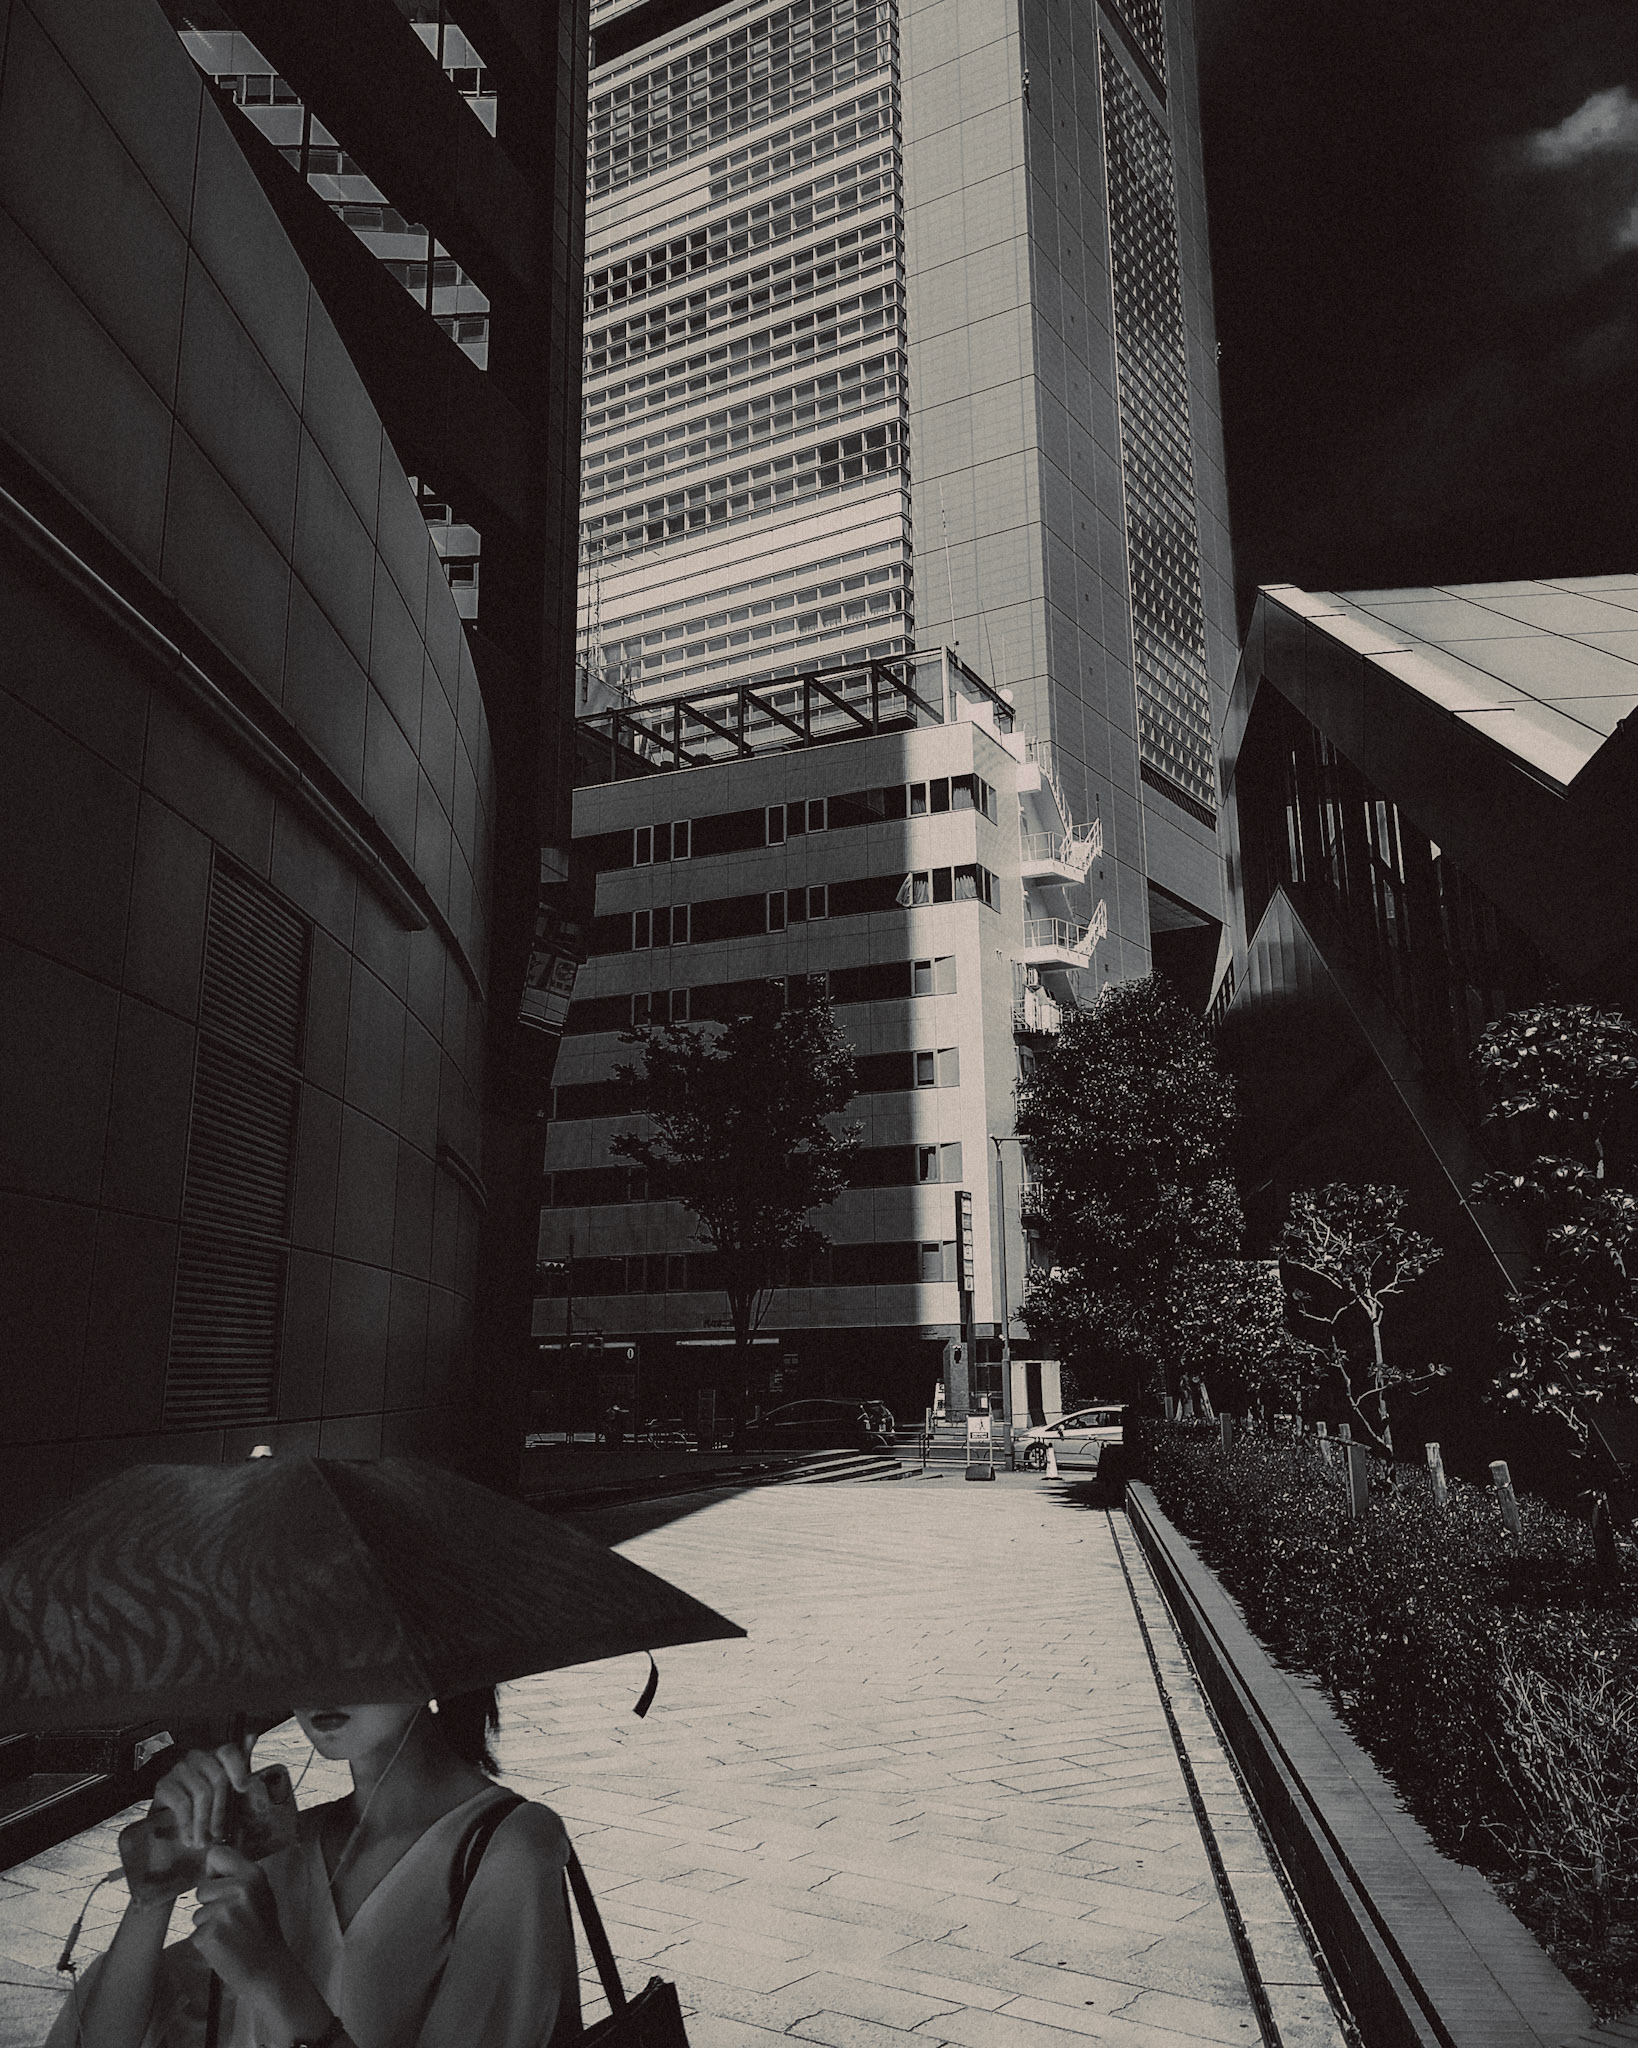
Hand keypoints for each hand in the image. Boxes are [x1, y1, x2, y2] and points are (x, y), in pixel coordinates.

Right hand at [120, 1742, 252, 1904]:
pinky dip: (188, 1825)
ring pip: (201, 1793)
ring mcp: (179, 1769)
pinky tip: (188, 1839)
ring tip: (203, 1842)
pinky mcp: (163, 1785)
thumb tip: (253, 1735)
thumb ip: (239, 1770)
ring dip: (204, 1823)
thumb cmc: (203, 1807)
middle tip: (218, 1834)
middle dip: (221, 1810)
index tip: (243, 1789)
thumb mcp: (224, 1793)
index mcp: (214, 1756)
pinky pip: (182, 1804)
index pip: (228, 1751)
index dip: (238, 1769)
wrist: (166, 1824)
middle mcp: (196, 1757)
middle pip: (218, 1778)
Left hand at [190, 1844, 290, 1992]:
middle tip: (230, 1919)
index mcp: (253, 1874)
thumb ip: (238, 1879)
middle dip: (209, 1904)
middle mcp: (239, 1889)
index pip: (216, 1854)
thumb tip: (209, 1870)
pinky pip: (195, 1932)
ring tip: (228, 1935)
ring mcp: (223, 1912)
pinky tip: (223, 1947)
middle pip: (201, 1888)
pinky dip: (205, 1941)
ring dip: (207, 1925)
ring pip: (197, 1913)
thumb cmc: (262, 1930)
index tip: (220, 1887)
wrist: (268, 1969)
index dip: (213, 1872)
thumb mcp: (260, 1894)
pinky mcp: (209, 1934)